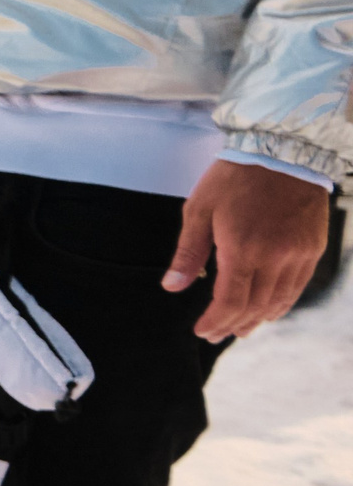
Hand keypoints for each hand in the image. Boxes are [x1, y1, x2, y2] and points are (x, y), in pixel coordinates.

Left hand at [165, 158, 332, 339]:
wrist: (282, 151)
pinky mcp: (314, 248)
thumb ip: (188, 253)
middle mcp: (275, 257)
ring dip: (257, 319)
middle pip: (254, 307)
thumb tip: (172, 287)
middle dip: (232, 325)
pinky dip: (281, 303)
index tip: (201, 330)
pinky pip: (298, 286)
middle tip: (215, 334)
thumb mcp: (199, 210)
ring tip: (239, 328)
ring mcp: (299, 254)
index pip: (230, 302)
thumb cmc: (233, 178)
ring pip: (279, 301)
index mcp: (242, 249)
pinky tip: (267, 309)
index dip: (215, 321)